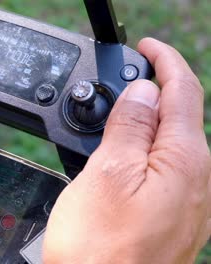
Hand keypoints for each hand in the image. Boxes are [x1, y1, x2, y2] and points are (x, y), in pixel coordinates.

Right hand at [44, 38, 210, 263]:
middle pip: (180, 117)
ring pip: (170, 144)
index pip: (183, 91)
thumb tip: (143, 90)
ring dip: (145, 123)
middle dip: (152, 92)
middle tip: (118, 85)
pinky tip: (122, 158)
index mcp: (184, 161)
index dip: (164, 62)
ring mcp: (188, 202)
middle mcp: (197, 181)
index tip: (145, 47)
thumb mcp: (107, 172)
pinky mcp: (172, 217)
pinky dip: (144, 151)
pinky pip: (165, 169)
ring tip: (113, 120)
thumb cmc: (99, 248)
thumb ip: (130, 125)